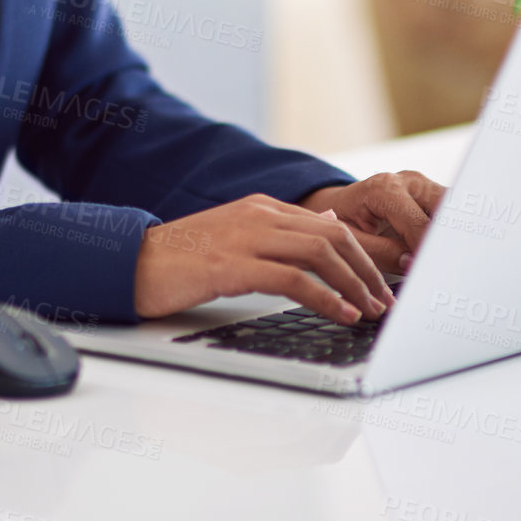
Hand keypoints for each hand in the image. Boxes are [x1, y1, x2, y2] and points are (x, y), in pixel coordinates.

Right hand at [132, 193, 395, 322]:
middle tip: (386, 300)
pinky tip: (340, 314)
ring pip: (319, 252)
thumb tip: (326, 226)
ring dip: (353, 283)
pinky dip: (324, 297)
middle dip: (368, 269)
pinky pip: (292, 278)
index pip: (330, 224)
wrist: (135, 262)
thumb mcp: (237, 237)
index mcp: (262, 207)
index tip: (386, 279)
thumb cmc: (184, 258)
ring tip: (370, 310)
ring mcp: (245, 237)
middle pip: (333, 235)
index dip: (366, 251)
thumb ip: (279, 233)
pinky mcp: (232, 265)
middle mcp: (258, 214)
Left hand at [297, 171, 446, 274]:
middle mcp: (407, 181)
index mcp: (384, 189)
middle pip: (445, 208)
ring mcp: (422, 186)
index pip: (419, 224)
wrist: (336, 205)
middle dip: (449, 238)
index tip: (431, 274)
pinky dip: (451, 232)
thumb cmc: (339, 221)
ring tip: (451, 261)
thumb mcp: (351, 240)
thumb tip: (413, 264)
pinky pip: (449, 212)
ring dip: (453, 234)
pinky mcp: (431, 195)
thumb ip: (380, 253)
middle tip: (450, 267)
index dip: (427, 252)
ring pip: (453, 208)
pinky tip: (449, 252)